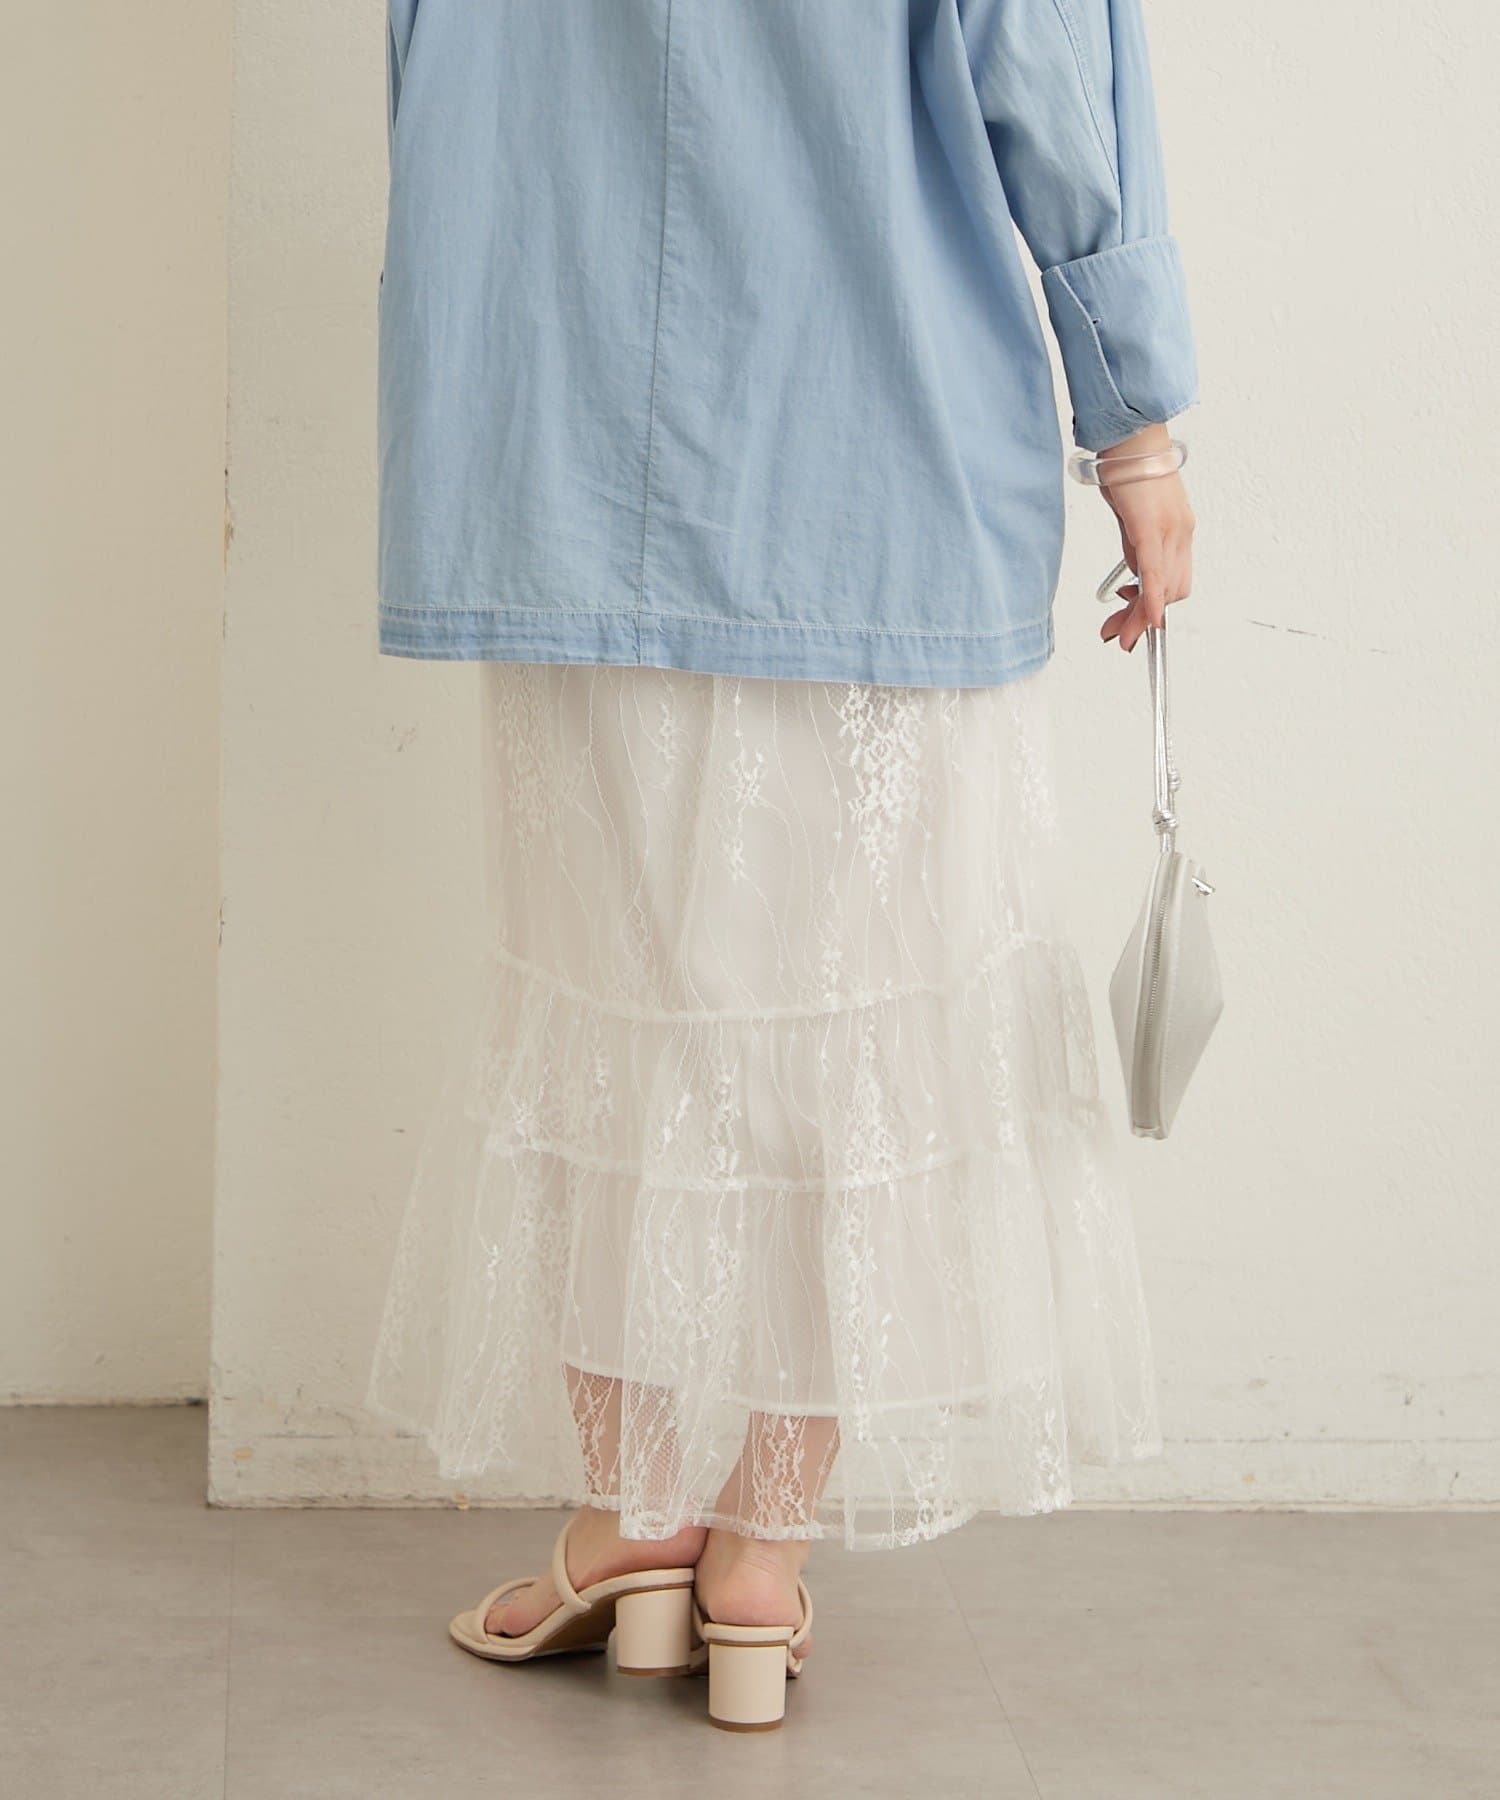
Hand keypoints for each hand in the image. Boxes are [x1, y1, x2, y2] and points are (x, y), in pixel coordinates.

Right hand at [1095, 424, 1194, 652]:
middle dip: (1145, 620)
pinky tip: (1146, 618)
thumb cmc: (1128, 468)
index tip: (1135, 624)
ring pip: (1166, 588)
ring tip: (1117, 631)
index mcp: (1178, 529)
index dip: (1155, 607)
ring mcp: (1170, 530)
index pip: (1174, 581)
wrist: (1129, 435)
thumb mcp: (1131, 516)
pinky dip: (1151, 599)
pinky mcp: (1151, 526)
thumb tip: (1133, 576)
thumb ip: (1135, 546)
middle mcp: (1181, 532)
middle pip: (1174, 592)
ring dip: (1141, 616)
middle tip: (1121, 636)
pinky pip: (1154, 572)